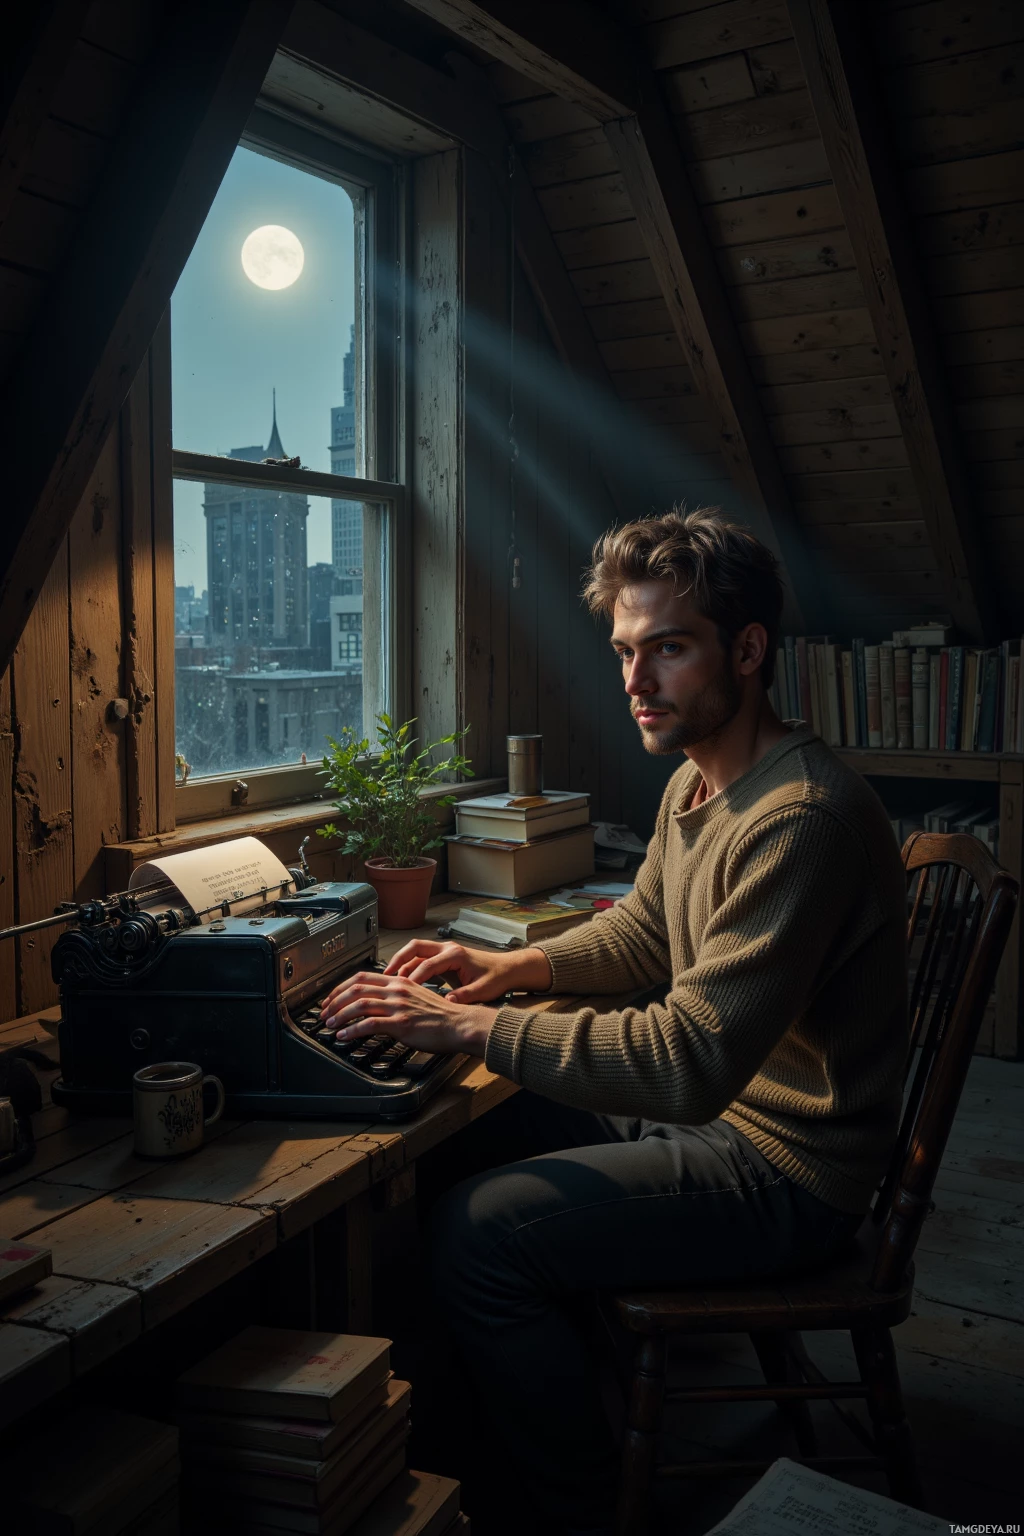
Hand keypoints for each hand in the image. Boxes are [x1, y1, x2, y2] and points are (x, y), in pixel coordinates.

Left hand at [318, 970, 495, 1056]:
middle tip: (325, 1012)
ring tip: (330, 1024)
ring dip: (340, 1014)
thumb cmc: (442, 1016)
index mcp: (399, 982)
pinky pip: (369, 1024)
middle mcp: (396, 990)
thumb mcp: (416, 999)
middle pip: (356, 988)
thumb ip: (396, 999)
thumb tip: (378, 1007)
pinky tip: (344, 1035)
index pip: (362, 977)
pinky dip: (352, 1030)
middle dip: (335, 1000)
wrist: (460, 1024)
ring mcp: (398, 1006)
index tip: (332, 998)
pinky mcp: (401, 1023)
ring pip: (359, 1004)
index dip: (341, 987)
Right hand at [383, 938, 551, 1001]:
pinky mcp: (444, 957)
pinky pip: (421, 958)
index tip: (404, 992)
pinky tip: (403, 980)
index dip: (414, 979)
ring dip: (401, 962)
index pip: (427, 965)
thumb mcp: (483, 990)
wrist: (508, 969)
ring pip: (416, 951)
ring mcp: (444, 951)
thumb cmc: (497, 977)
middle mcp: (447, 949)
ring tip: (388, 978)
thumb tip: (448, 1003)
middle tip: (385, 975)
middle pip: (415, 948)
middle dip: (398, 960)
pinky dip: (410, 966)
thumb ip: (465, 996)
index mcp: (455, 955)